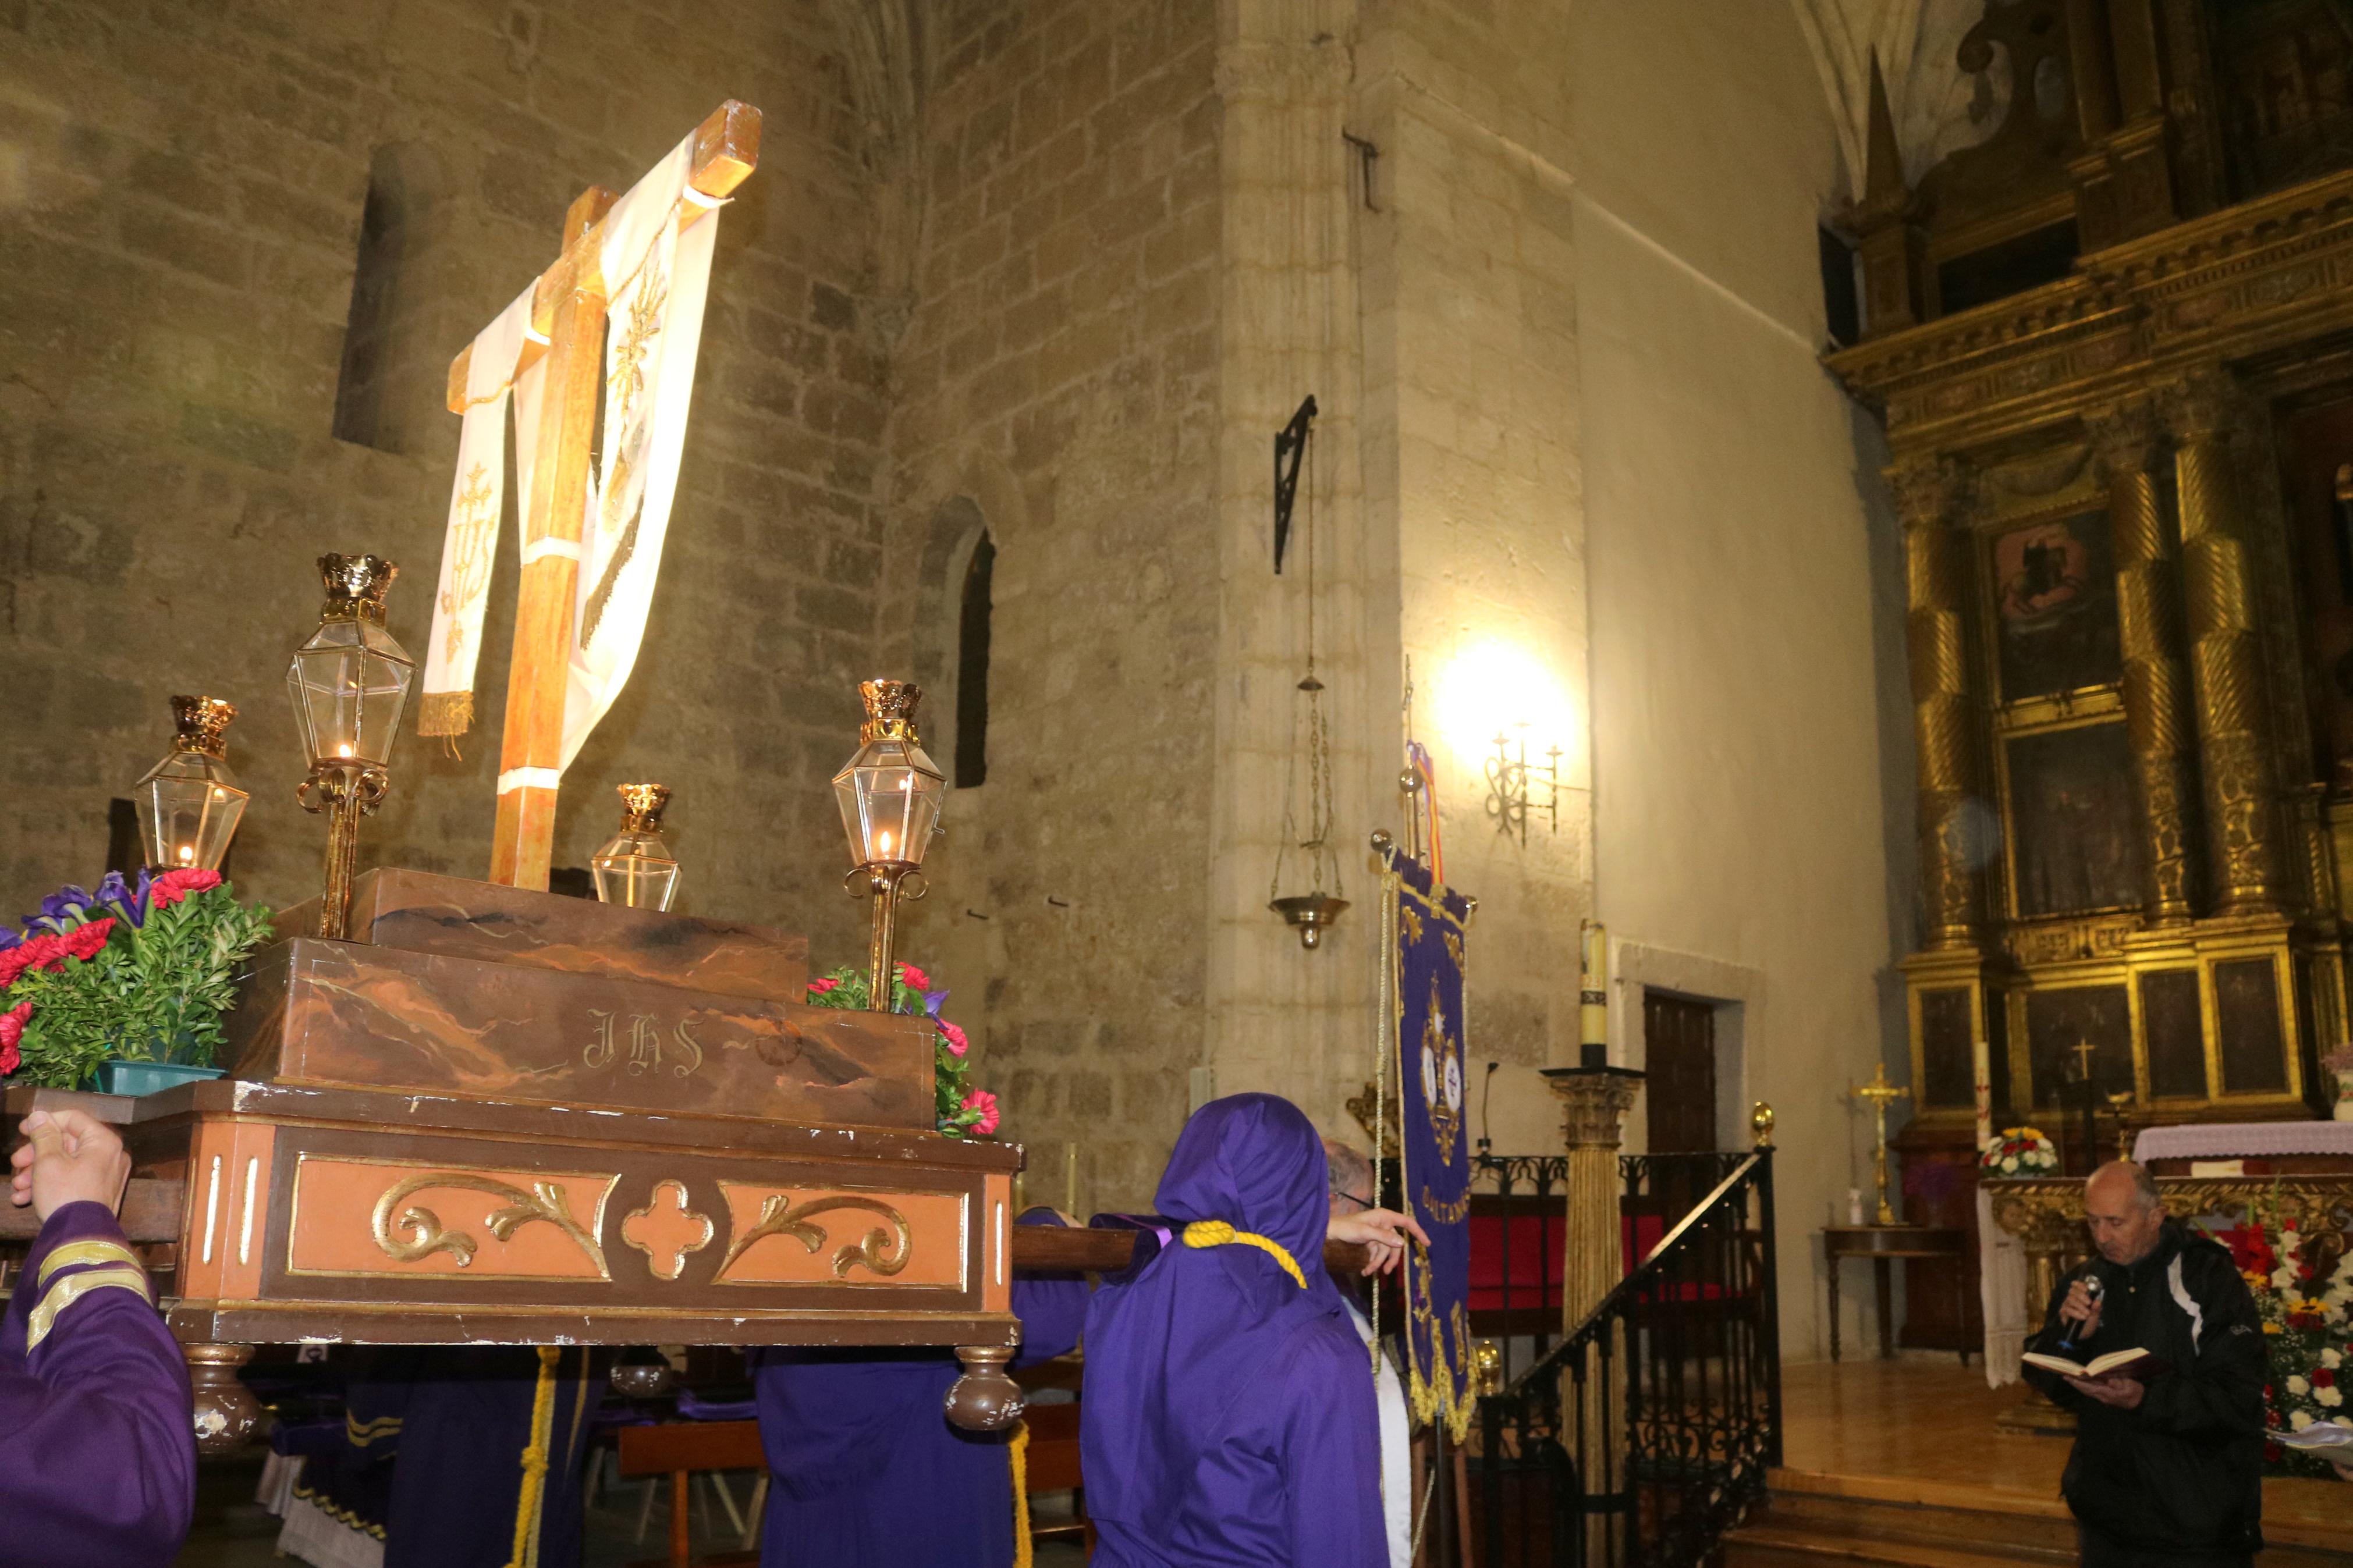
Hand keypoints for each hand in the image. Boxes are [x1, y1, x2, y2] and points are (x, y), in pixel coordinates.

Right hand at [8, 1109, 131, 1223]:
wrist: (79, 1238)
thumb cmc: (64, 1194)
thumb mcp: (48, 1161)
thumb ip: (43, 1135)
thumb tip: (39, 1116)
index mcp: (105, 1142)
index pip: (73, 1119)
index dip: (45, 1121)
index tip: (22, 1129)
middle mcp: (111, 1156)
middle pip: (68, 1144)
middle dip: (36, 1154)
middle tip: (16, 1162)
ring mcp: (105, 1176)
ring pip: (66, 1165)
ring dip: (37, 1173)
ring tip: (17, 1187)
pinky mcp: (96, 1194)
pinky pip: (71, 1181)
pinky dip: (49, 1186)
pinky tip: (23, 1199)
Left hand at [1327, 1206, 1431, 1275]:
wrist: (1330, 1232)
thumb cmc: (1346, 1227)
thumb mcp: (1365, 1232)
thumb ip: (1383, 1237)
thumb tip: (1402, 1243)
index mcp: (1385, 1216)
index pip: (1407, 1222)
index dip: (1418, 1232)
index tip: (1427, 1244)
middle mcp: (1384, 1224)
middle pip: (1395, 1243)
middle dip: (1390, 1258)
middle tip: (1386, 1271)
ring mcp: (1378, 1233)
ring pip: (1386, 1251)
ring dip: (1378, 1263)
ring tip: (1368, 1272)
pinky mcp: (1372, 1241)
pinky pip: (1378, 1254)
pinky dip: (1373, 1262)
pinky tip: (1365, 1271)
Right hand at [2060, 1279, 2103, 1337]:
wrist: (2084, 1333)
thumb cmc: (2089, 1321)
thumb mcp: (2096, 1315)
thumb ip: (2096, 1308)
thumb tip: (2098, 1302)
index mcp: (2081, 1295)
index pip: (2077, 1285)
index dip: (2080, 1285)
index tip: (2086, 1288)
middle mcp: (2072, 1298)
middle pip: (2072, 1291)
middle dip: (2081, 1296)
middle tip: (2089, 1303)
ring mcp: (2067, 1304)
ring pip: (2070, 1300)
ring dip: (2080, 1306)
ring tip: (2087, 1313)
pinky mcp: (2063, 1311)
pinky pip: (2067, 1309)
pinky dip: (2076, 1313)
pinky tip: (2082, 1317)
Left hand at [2064, 1374, 2143, 1409]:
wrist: (2141, 1405)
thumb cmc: (2136, 1394)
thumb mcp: (2129, 1387)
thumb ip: (2118, 1383)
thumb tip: (2109, 1381)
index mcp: (2107, 1394)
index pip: (2089, 1387)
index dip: (2079, 1382)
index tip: (2069, 1377)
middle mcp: (2103, 1397)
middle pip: (2085, 1389)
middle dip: (2075, 1383)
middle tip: (2064, 1376)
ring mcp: (2104, 1398)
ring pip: (2088, 1391)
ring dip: (2079, 1384)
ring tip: (2070, 1377)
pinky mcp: (2106, 1397)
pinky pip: (2092, 1391)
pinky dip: (2085, 1386)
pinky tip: (2082, 1381)